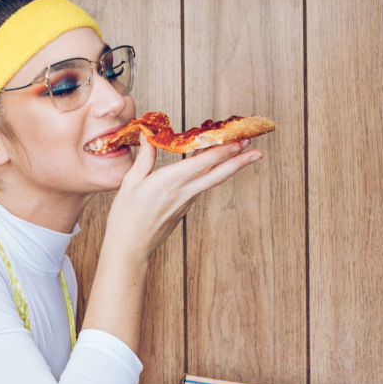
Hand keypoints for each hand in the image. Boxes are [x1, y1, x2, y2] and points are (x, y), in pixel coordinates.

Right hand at [77, 130, 264, 353]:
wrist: (130, 248)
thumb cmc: (126, 217)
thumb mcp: (130, 182)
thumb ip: (145, 157)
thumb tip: (148, 135)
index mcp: (169, 182)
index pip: (202, 163)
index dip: (223, 151)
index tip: (239, 140)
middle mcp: (183, 192)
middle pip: (217, 174)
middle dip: (239, 161)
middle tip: (257, 149)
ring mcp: (186, 202)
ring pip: (213, 181)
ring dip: (230, 167)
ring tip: (244, 153)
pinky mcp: (185, 209)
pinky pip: (202, 187)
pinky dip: (212, 174)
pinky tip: (215, 165)